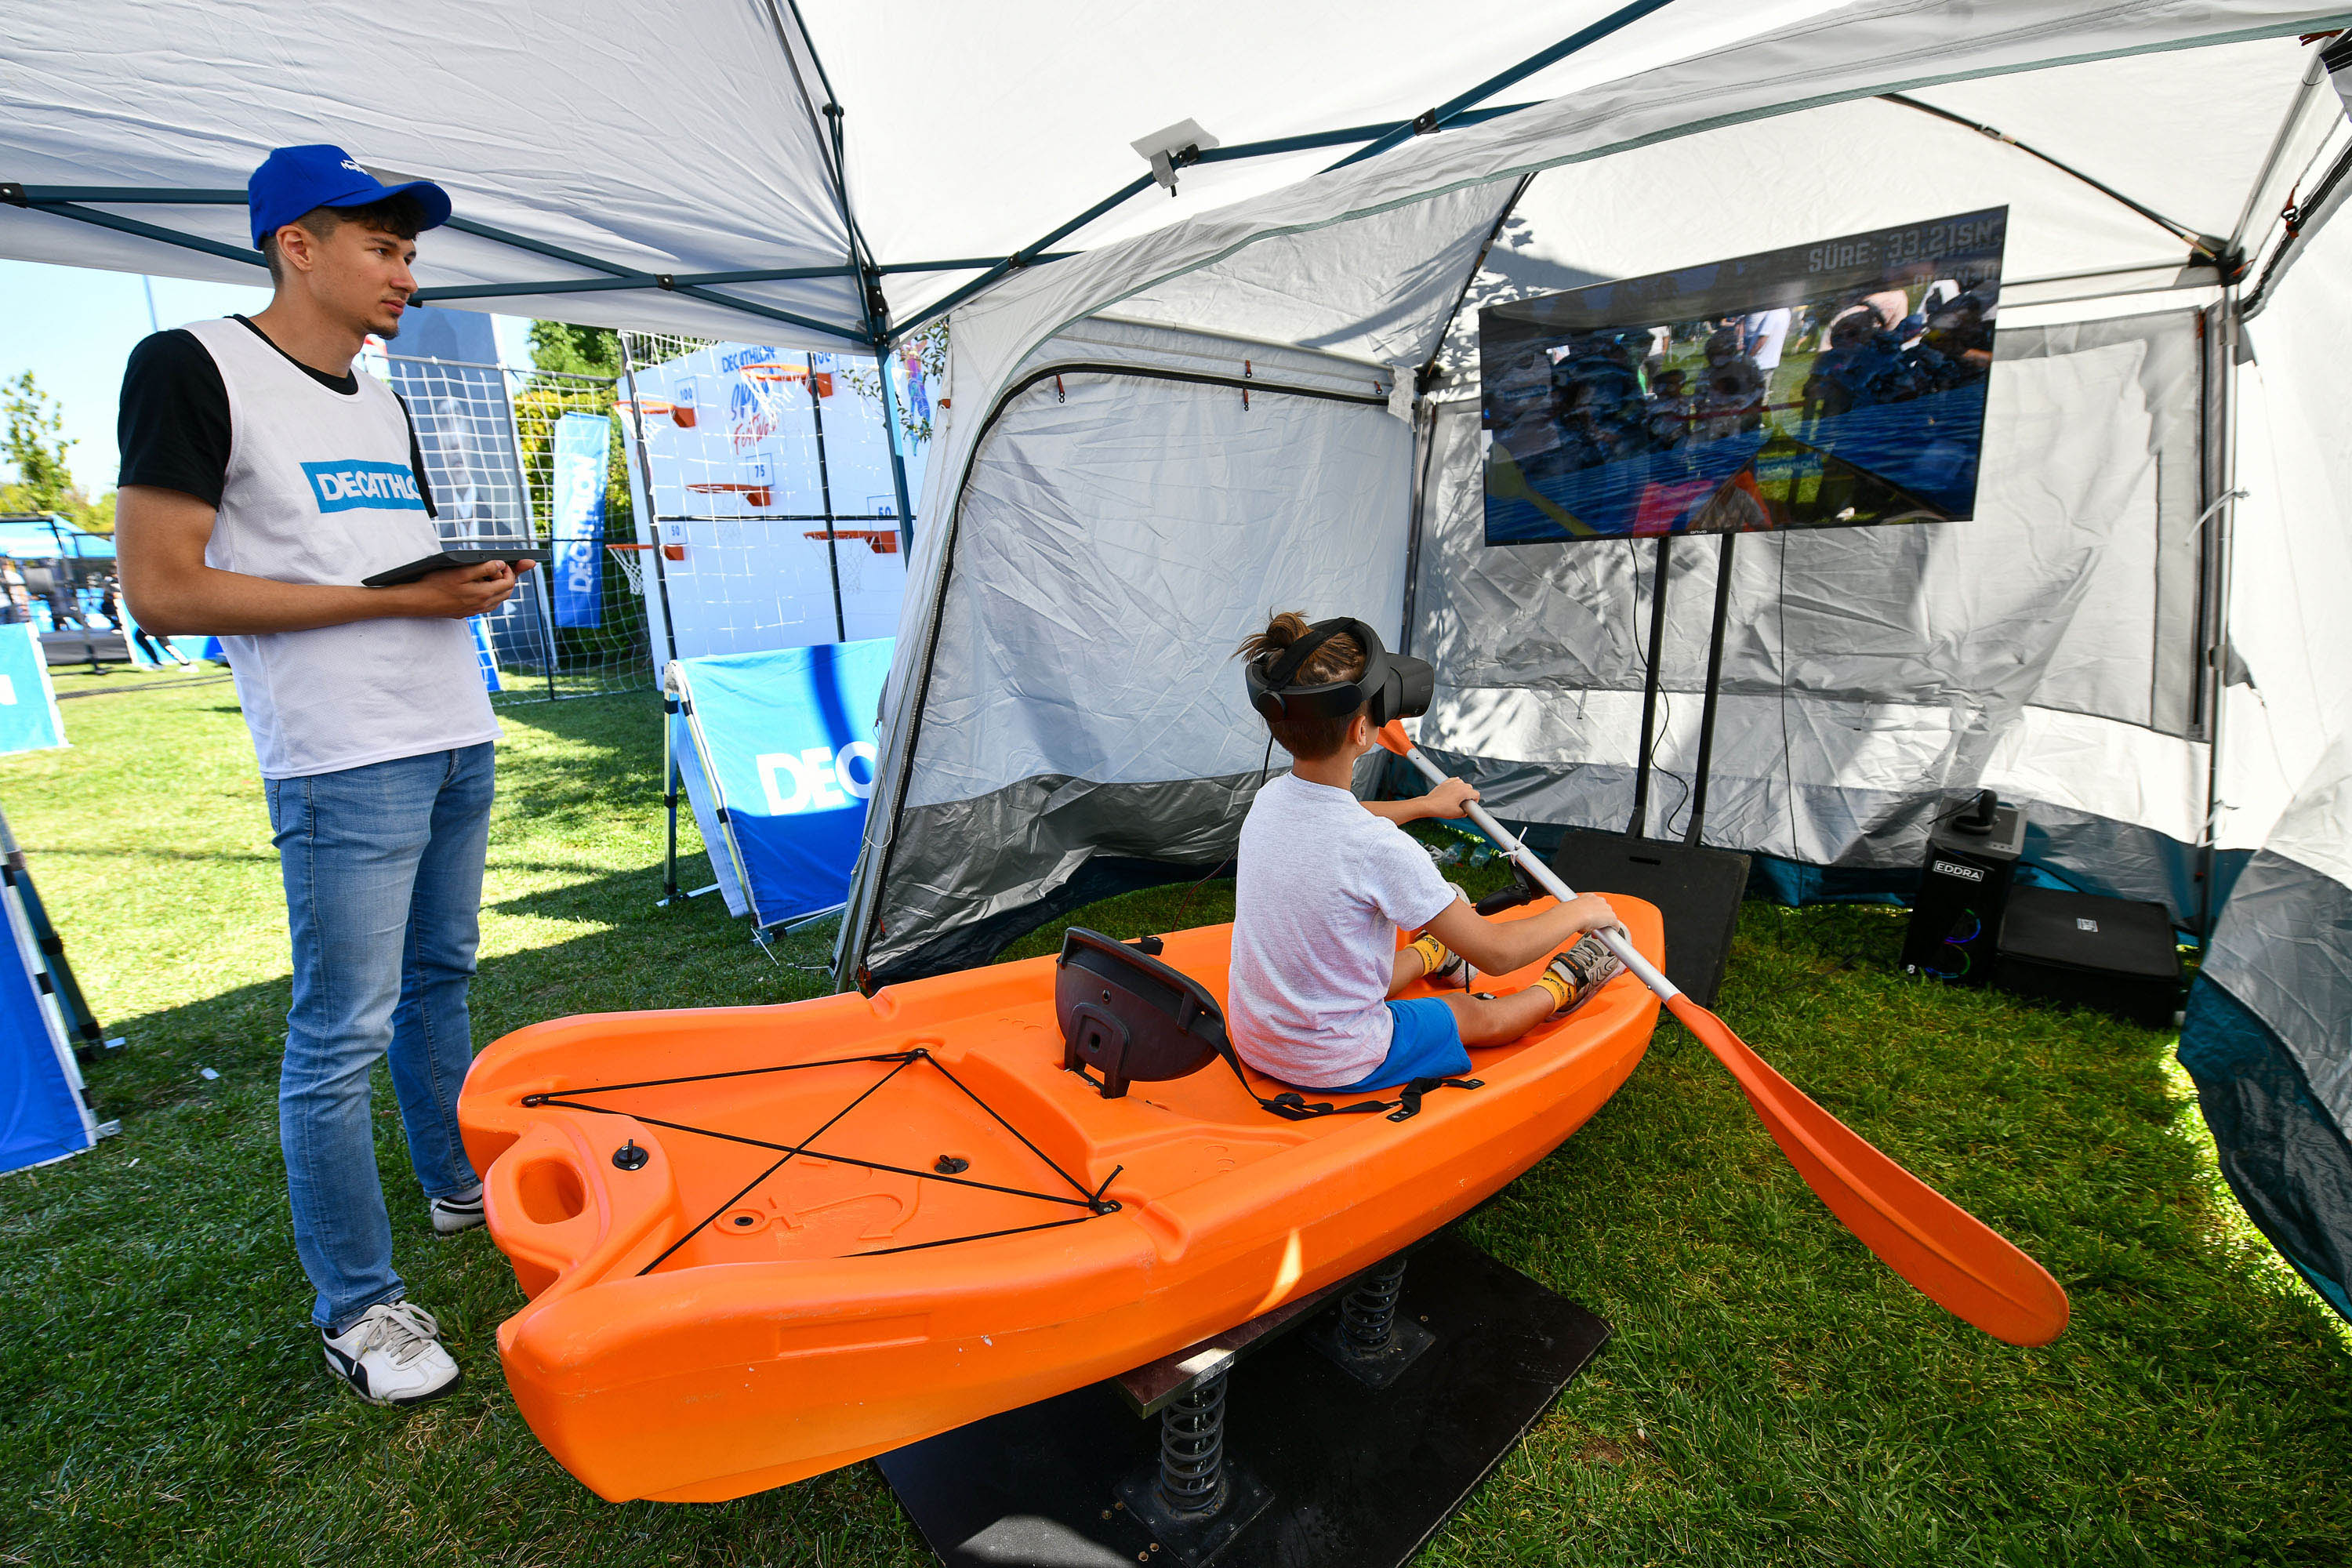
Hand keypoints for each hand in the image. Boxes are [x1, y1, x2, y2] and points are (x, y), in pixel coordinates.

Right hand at [403, 560, 522, 619]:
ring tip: (489, 575)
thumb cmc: (436, 584)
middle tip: (498, 568)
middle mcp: (482, 606)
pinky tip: (479, 586)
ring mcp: (474, 611)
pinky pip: (485, 605)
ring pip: (497, 600)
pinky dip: (488, 595)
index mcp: (483, 595)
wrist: (418, 601)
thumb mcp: (460, 571)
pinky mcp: (467, 613)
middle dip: (506, 579)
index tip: (502, 564)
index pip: (508, 584)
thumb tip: (501, 564)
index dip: (510, 572)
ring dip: (498, 588)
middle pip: (505, 593)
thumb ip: (484, 568)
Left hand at [1420, 777, 1479, 819]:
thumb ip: (1465, 812)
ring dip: (1463, 789)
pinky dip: (1456, 783)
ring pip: (1462, 782)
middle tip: (1465, 802)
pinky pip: (1454, 780)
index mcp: (1463, 792)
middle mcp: (1458, 785)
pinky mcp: (1444, 783)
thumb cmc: (1441, 809)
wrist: (1428, 805)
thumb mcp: (1457, 814)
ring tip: (1459, 796)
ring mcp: (1451, 783)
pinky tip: (1455, 787)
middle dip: (1469, 795)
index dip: (1475, 800)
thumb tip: (1466, 811)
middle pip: (1470, 787)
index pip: (1476, 793)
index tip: (1471, 805)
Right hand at [1565, 892, 1623, 936]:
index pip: (1595, 904)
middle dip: (1599, 919)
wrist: (1575, 914)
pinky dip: (1612, 929)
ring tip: (1598, 931)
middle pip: (1603, 910)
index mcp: (1589, 897)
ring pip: (1609, 917)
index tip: (1590, 918)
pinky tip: (1609, 935)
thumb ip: (1577, 914)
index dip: (1593, 913)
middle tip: (1593, 926)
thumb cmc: (1571, 912)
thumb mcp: (1574, 911)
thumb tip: (1574, 920)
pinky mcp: (1611, 918)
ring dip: (1605, 924)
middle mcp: (1599, 900)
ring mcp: (1606, 909)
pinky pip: (1615, 925)